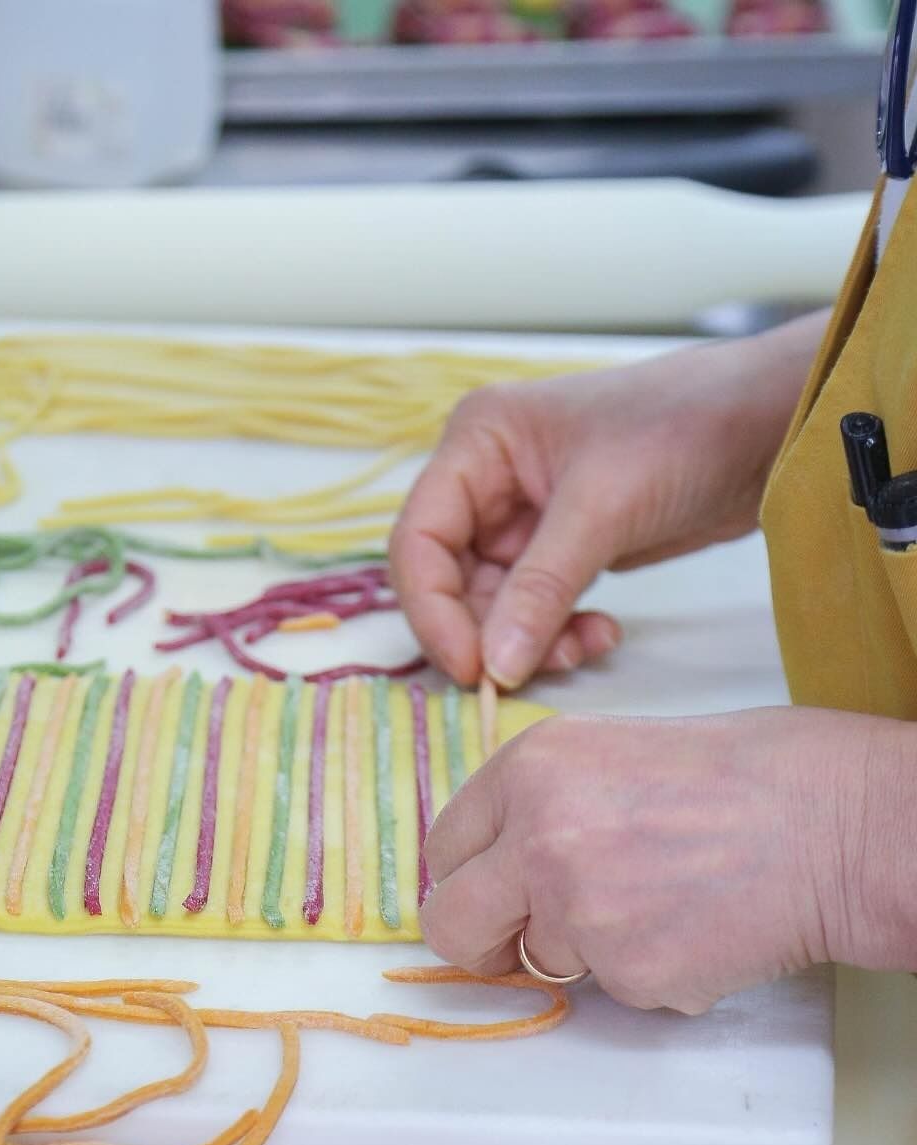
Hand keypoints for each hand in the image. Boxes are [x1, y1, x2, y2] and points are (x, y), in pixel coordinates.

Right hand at [389, 312, 827, 688]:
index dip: (433, 611)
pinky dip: (557, 633)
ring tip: (582, 648)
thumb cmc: (686, 429)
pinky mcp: (562, 548)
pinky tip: (600, 633)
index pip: (419, 541)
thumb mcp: (603, 508)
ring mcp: (524, 517)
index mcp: (477, 444)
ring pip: (491, 603)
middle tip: (521, 675)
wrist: (772, 423)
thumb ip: (540, 592)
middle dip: (485, 631)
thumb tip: (493, 669)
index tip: (471, 668)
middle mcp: (487, 480)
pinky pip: (533, 609)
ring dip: (527, 640)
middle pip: (448, 580)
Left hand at [419, 707, 914, 1013]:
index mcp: (527, 769)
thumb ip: (538, 803)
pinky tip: (698, 927)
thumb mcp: (607, 755)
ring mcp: (577, 909)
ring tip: (663, 902)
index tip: (485, 893)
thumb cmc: (744, 776)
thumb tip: (497, 862)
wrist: (837, 822)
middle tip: (516, 942)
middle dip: (480, 942)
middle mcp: (535, 836)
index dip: (467, 877)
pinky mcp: (628, 972)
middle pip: (453, 923)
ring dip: (589, 949)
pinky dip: (651, 972)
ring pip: (543, 959)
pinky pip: (614, 989)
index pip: (445, 846)